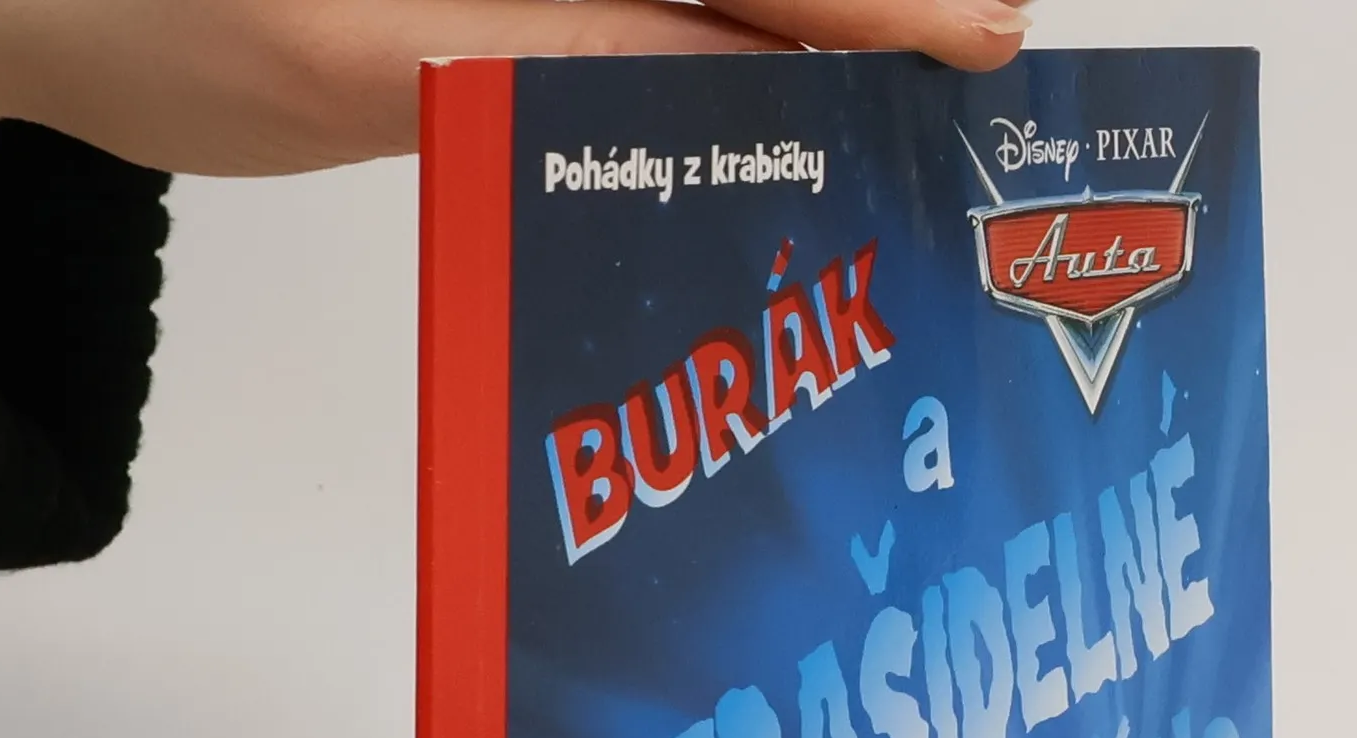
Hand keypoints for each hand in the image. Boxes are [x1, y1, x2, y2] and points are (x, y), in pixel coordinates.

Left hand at [0, 0, 1030, 177]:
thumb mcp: (378, 56)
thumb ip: (571, 56)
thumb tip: (740, 79)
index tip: (978, 36)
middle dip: (855, 14)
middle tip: (978, 64)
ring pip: (690, 2)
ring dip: (795, 48)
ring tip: (904, 93)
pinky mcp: (494, 1)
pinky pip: (630, 29)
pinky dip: (705, 66)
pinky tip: (767, 109)